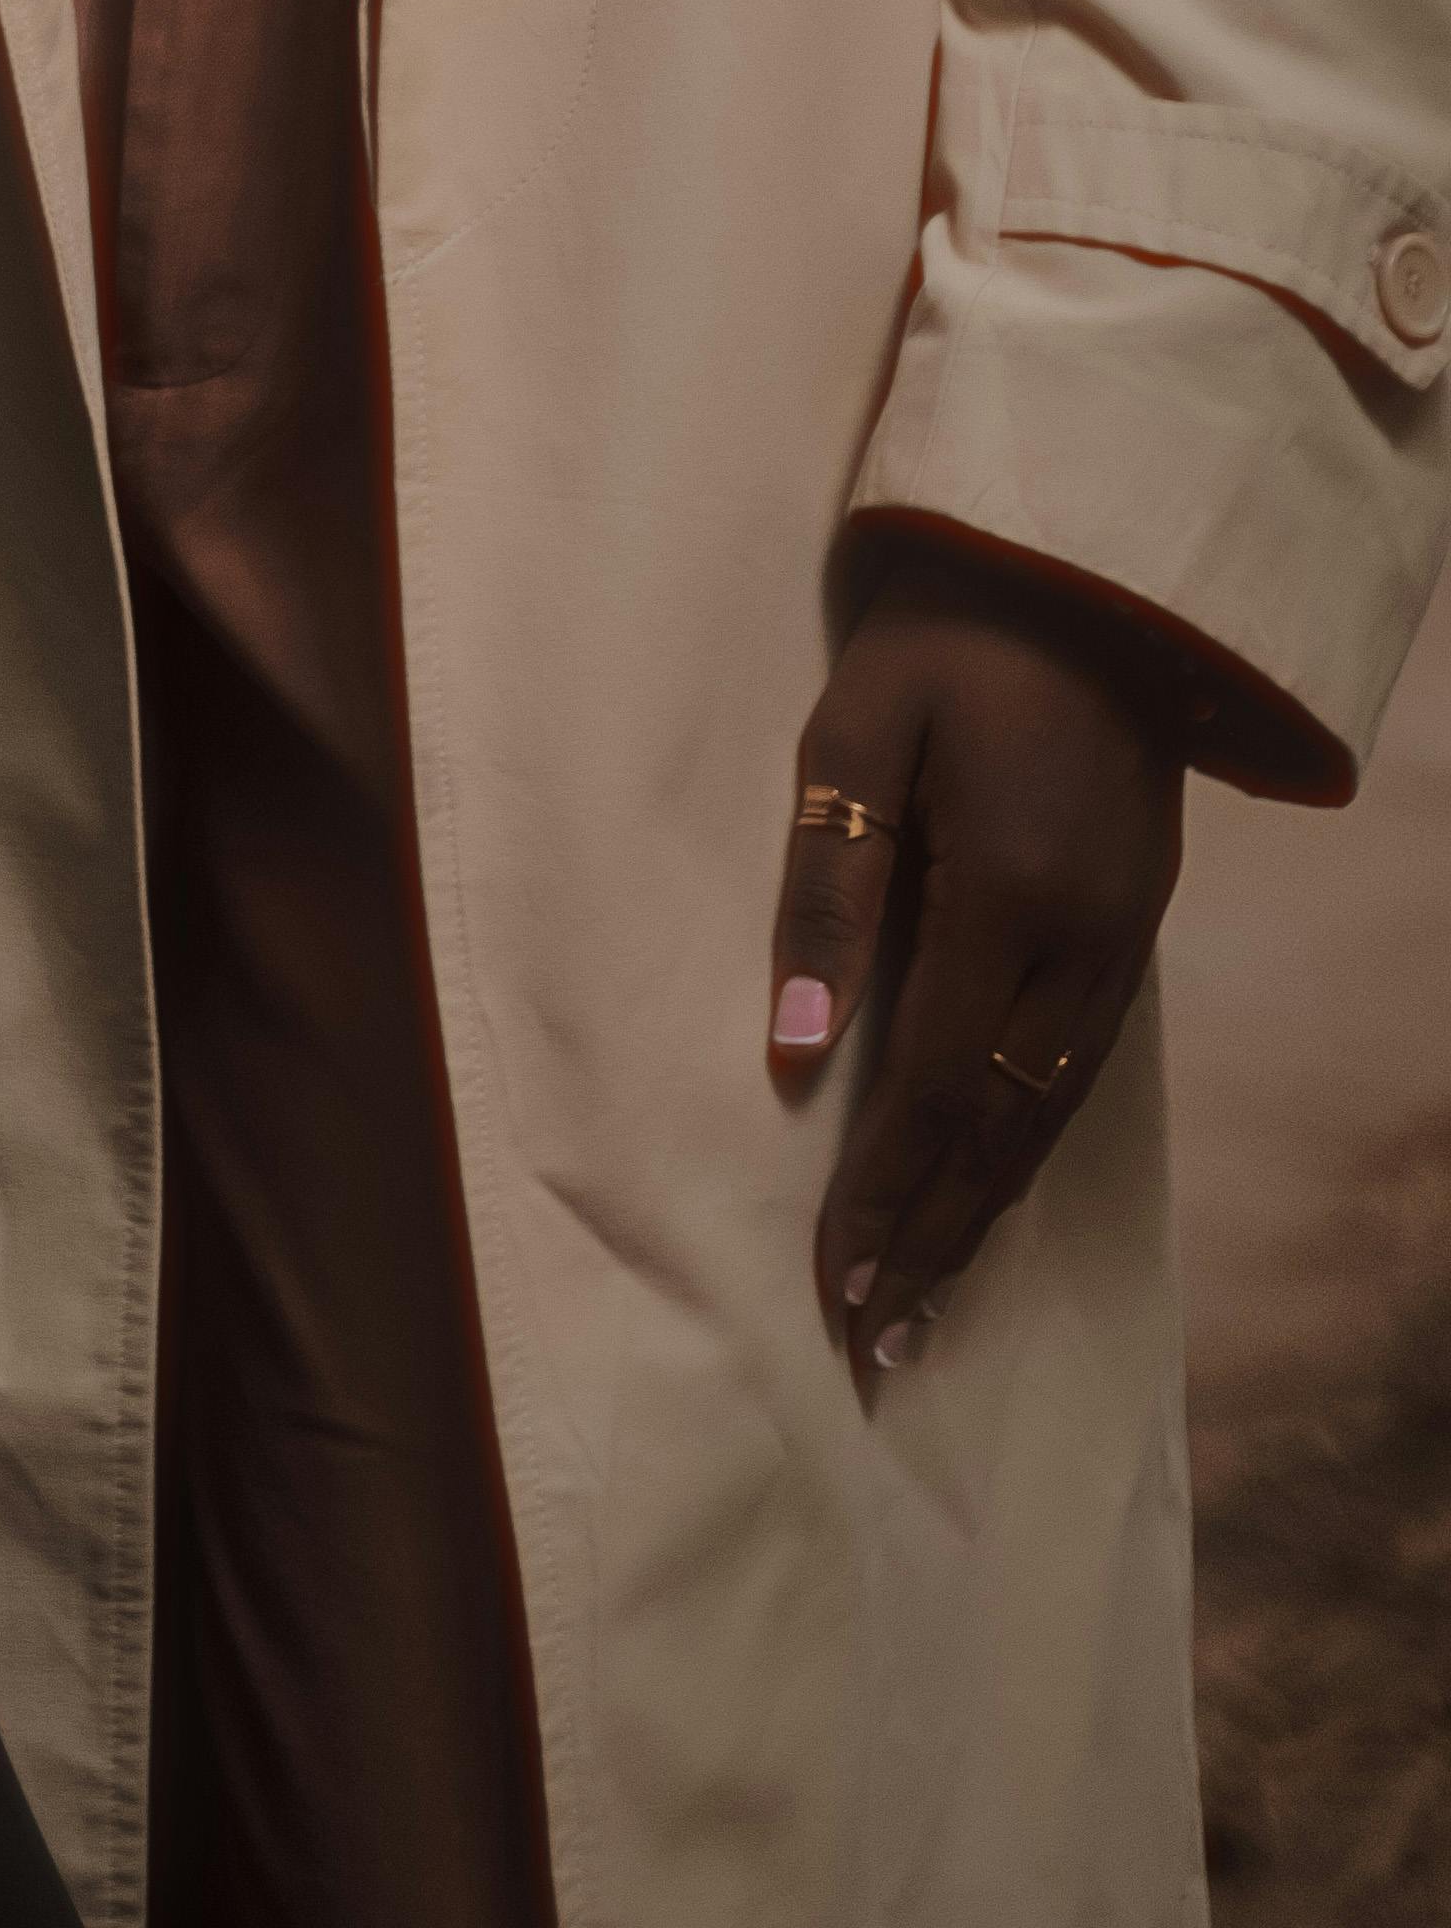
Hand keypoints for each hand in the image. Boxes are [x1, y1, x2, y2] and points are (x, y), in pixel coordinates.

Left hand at [769, 539, 1190, 1386]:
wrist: (1090, 585)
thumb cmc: (942, 646)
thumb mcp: (853, 737)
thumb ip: (826, 893)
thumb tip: (792, 1050)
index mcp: (1006, 895)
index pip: (931, 1086)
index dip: (883, 1194)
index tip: (835, 1287)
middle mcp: (1080, 945)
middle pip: (998, 1131)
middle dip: (933, 1240)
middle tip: (872, 1342)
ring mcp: (1121, 946)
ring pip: (1047, 1118)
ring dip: (982, 1213)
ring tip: (924, 1306)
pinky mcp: (1134, 935)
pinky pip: (1076, 1076)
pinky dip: (1026, 1150)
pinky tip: (987, 1194)